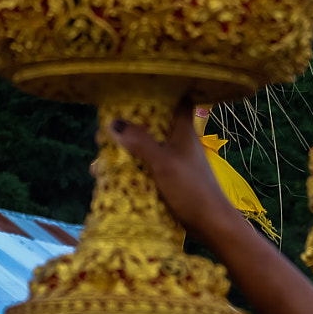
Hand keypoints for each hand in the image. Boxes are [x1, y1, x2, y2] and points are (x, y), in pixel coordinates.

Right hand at [110, 103, 244, 244]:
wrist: (212, 226)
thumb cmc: (192, 190)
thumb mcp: (163, 163)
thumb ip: (140, 142)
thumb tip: (114, 123)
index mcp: (183, 132)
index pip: (178, 101)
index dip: (162, 91)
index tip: (137, 87)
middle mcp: (179, 143)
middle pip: (151, 126)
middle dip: (127, 128)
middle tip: (102, 136)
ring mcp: (174, 162)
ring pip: (145, 149)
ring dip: (123, 153)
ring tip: (99, 164)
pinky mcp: (169, 180)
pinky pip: (145, 169)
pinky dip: (128, 170)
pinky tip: (108, 179)